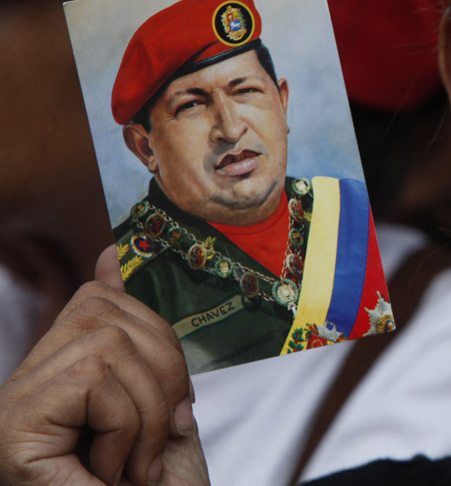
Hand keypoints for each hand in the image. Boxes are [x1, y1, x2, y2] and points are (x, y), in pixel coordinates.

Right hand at [0, 246, 208, 485]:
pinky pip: (97, 378)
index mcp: (64, 372)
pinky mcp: (14, 424)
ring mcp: (15, 401)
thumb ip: (146, 347)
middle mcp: (29, 380)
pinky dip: (126, 427)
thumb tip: (113, 251)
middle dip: (165, 377)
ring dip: (146, 414)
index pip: (102, 298)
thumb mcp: (159, 410)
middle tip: (156, 443)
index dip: (153, 327)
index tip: (170, 390)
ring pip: (112, 346)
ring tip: (130, 466)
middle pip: (115, 317)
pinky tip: (108, 473)